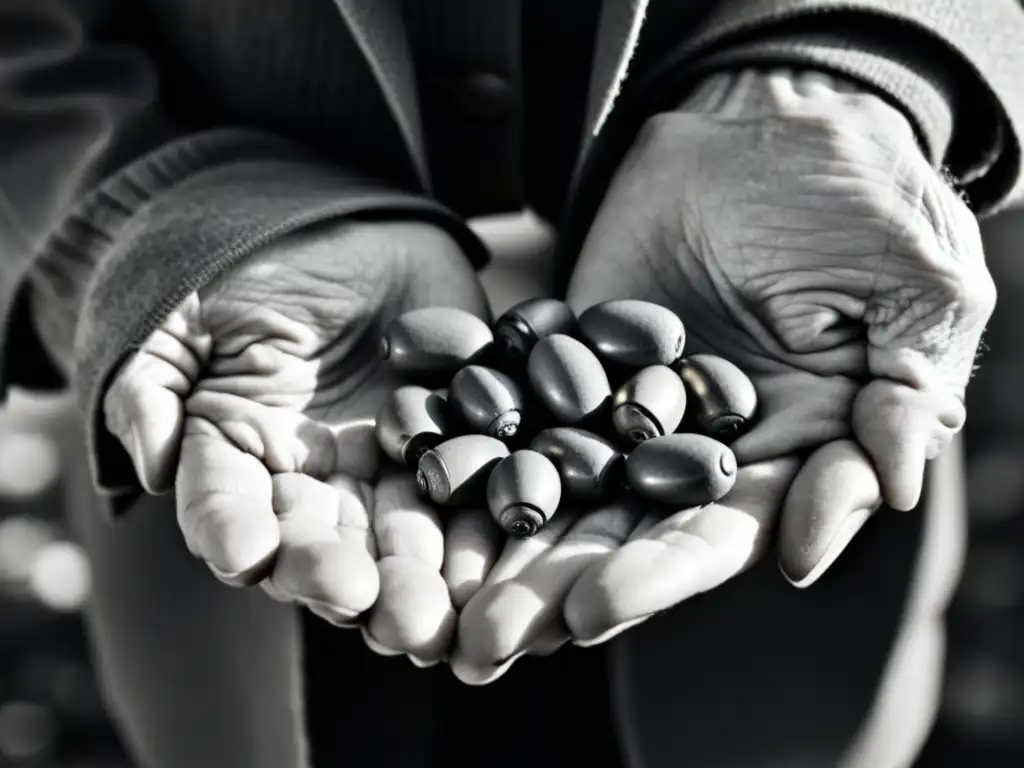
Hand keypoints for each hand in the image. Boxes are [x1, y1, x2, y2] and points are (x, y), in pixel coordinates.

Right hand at [102, 219, 492, 665]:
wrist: (347, 222)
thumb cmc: (253, 262)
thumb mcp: (185, 312)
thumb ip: (152, 385)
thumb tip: (154, 465)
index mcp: (243, 455)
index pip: (227, 509)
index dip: (232, 532)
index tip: (247, 554)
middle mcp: (316, 479)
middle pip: (320, 544)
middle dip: (334, 578)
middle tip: (355, 598)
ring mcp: (391, 466)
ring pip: (398, 537)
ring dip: (412, 580)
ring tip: (426, 613)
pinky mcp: (456, 443)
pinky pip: (472, 491)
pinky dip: (481, 529)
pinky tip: (488, 562)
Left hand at [450, 69, 993, 683]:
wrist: (772, 117)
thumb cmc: (862, 200)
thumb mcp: (916, 293)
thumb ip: (903, 395)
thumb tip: (889, 491)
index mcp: (788, 452)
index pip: (721, 532)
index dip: (663, 572)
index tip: (594, 608)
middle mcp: (699, 447)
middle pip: (624, 531)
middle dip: (558, 583)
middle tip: (488, 638)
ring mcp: (627, 404)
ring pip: (563, 485)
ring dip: (503, 541)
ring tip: (440, 596)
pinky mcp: (570, 358)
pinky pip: (519, 406)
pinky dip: (473, 446)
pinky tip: (419, 487)